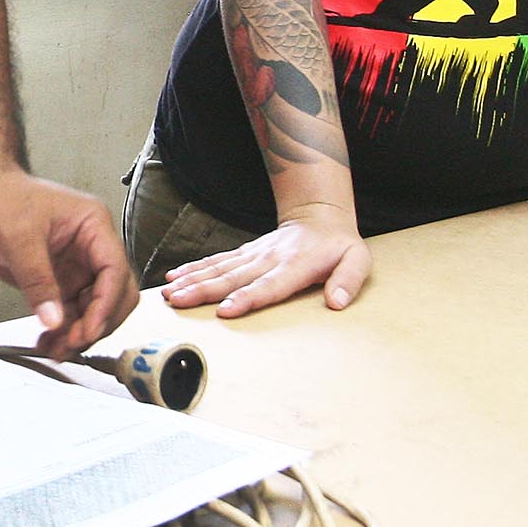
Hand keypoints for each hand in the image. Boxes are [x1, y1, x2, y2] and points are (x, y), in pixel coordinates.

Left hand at [0, 169, 137, 359]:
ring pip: (94, 310)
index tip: (88, 329)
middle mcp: (92, 248)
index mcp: (93, 226)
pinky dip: (63, 330)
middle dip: (97, 322)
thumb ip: (37, 280)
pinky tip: (48, 341)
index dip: (106, 304)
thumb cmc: (0, 198)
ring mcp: (78, 267)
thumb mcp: (18, 237)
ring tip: (56, 349)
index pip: (115, 270)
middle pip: (115, 295)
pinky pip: (72, 313)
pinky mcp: (61, 282)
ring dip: (80, 333)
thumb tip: (54, 319)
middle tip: (71, 342)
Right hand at [161, 202, 368, 316]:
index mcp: (295, 266)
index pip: (268, 286)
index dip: (247, 298)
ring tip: (169, 293)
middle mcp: (268, 259)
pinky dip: (194, 268)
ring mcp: (253, 254)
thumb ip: (348, 281)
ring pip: (218, 268)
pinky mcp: (244, 253)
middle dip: (204, 290)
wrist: (320, 216)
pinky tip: (173, 277)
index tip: (226, 310)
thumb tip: (336, 302)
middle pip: (233, 277)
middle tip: (179, 302)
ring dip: (192, 281)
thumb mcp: (358, 261)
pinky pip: (216, 261)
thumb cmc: (339, 246)